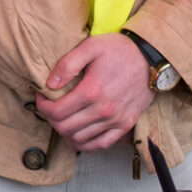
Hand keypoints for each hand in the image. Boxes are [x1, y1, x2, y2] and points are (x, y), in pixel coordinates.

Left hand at [36, 32, 154, 150]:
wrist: (150, 59)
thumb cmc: (119, 50)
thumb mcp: (90, 47)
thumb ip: (67, 65)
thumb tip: (49, 84)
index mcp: (92, 91)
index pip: (57, 111)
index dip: (42, 106)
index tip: (41, 97)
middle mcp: (104, 110)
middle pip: (65, 128)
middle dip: (51, 119)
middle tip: (49, 107)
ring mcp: (116, 121)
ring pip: (80, 140)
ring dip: (65, 132)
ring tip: (61, 119)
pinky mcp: (125, 126)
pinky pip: (101, 145)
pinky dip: (85, 144)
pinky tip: (77, 134)